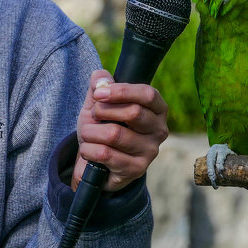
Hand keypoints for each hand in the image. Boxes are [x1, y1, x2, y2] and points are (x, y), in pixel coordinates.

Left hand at [72, 70, 168, 192]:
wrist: (96, 163)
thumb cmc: (102, 128)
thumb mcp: (98, 104)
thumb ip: (99, 86)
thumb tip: (101, 78)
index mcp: (157, 109)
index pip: (147, 94)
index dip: (120, 91)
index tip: (98, 94)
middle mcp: (159, 130)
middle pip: (133, 113)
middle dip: (103, 111)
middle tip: (93, 116)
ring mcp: (150, 151)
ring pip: (115, 134)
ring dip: (91, 132)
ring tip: (88, 134)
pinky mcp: (136, 169)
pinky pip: (105, 154)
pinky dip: (88, 149)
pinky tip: (89, 151)